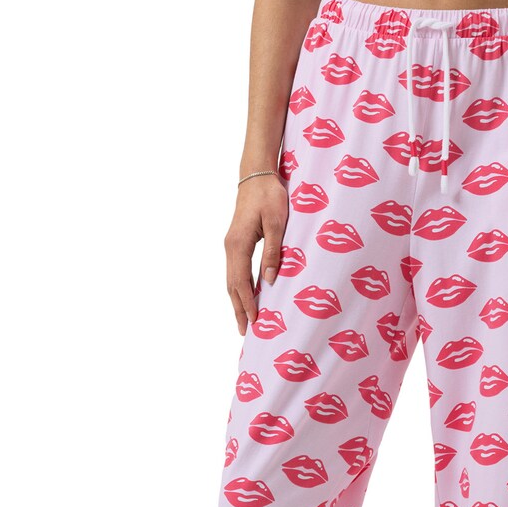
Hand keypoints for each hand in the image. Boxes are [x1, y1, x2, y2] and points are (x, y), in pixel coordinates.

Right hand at [224, 175, 288, 334]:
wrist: (256, 175)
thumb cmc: (269, 196)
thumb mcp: (277, 224)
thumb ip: (274, 252)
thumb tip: (270, 280)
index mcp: (238, 244)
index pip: (241, 282)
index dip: (247, 303)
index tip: (254, 321)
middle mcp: (230, 247)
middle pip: (232, 285)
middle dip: (238, 309)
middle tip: (245, 331)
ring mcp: (231, 244)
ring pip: (231, 279)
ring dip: (237, 300)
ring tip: (244, 319)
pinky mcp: (236, 241)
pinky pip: (235, 270)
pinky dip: (239, 287)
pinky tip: (245, 295)